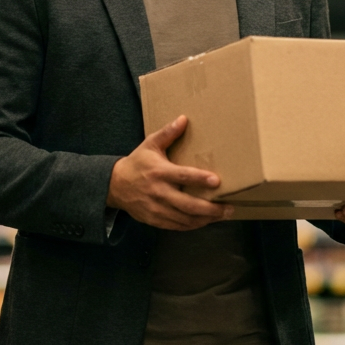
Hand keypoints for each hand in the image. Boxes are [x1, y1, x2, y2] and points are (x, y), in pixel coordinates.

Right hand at [107, 115, 233, 230]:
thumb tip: (184, 119)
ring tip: (223, 215)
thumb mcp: (149, 145)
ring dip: (206, 219)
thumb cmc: (137, 163)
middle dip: (211, 208)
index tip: (217, 181)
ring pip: (185, 219)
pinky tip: (206, 221)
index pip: (182, 176)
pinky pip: (177, 226)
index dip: (200, 179)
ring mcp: (157, 208)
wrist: (115, 186)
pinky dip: (193, 225)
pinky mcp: (155, 220)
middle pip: (188, 204)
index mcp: (159, 172)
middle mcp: (159, 192)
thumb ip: (167, 133)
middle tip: (228, 207)